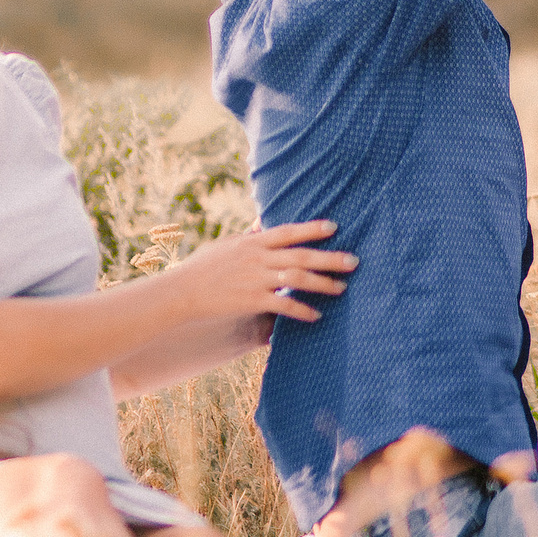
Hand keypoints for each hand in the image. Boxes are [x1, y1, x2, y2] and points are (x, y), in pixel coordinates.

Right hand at [163, 220, 354, 323]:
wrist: (183, 292)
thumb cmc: (205, 266)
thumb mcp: (228, 244)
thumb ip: (251, 235)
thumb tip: (266, 220)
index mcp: (253, 242)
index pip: (288, 231)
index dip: (312, 228)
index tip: (334, 227)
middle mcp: (258, 258)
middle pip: (301, 255)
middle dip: (330, 258)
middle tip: (354, 261)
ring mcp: (256, 279)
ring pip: (297, 279)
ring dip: (323, 284)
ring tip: (341, 288)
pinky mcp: (252, 301)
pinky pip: (284, 306)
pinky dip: (302, 311)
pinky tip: (316, 315)